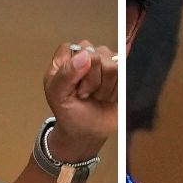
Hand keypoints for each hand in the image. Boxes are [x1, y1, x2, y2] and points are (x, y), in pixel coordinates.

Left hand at [42, 41, 116, 162]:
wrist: (88, 132)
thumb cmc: (69, 112)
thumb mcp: (57, 95)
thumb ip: (65, 73)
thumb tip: (85, 56)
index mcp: (67, 57)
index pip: (75, 50)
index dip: (75, 69)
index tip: (71, 86)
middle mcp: (88, 56)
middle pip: (95, 56)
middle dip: (91, 81)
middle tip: (85, 94)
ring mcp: (106, 63)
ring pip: (112, 65)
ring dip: (105, 87)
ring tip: (97, 96)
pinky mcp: (122, 73)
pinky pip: (125, 74)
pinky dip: (117, 90)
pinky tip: (109, 96)